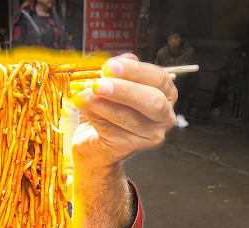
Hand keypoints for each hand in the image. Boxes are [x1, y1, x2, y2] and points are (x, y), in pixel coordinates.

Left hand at [69, 54, 177, 171]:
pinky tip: (84, 109)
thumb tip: (122, 59)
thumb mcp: (112, 84)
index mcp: (165, 94)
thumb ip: (118, 71)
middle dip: (124, 90)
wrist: (92, 142)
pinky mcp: (129, 147)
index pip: (158, 78)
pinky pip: (111, 129)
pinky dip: (94, 116)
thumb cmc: (106, 110)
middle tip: (99, 85)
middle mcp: (163, 116)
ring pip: (128, 117)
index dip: (135, 70)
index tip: (110, 66)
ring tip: (84, 96)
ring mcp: (149, 135)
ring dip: (102, 104)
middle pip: (152, 101)